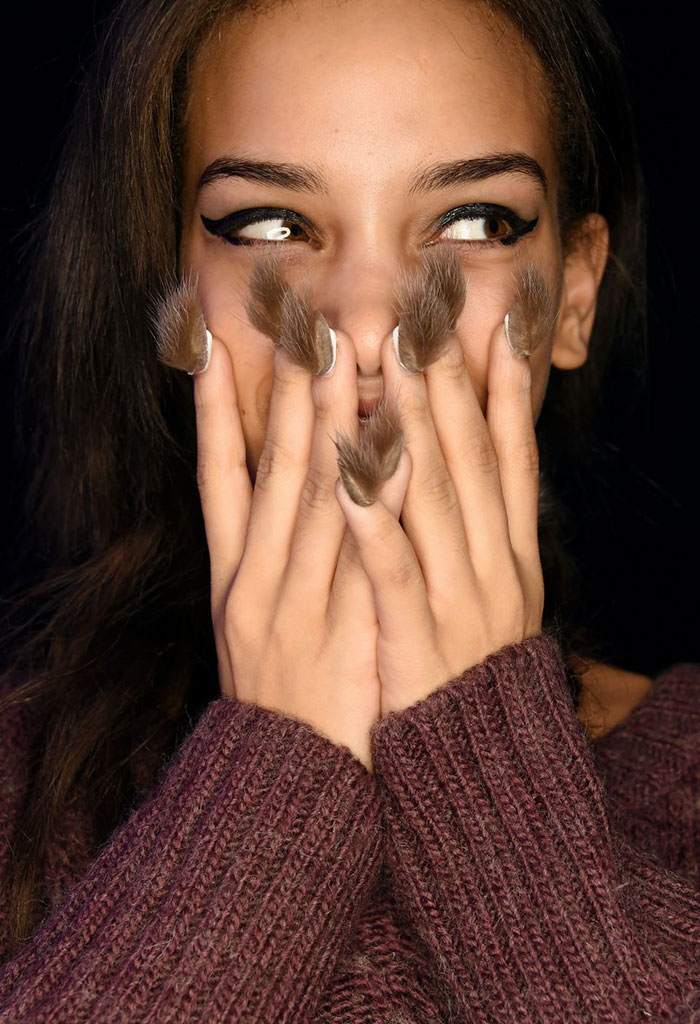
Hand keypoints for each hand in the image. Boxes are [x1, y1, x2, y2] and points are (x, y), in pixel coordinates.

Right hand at [193, 328, 408, 771]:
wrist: (291, 780)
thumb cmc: (279, 700)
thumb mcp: (249, 628)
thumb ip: (261, 561)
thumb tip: (293, 494)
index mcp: (230, 577)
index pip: (215, 477)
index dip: (209, 410)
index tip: (214, 347)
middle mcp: (256, 580)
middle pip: (270, 469)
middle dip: (285, 392)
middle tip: (300, 324)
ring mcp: (297, 603)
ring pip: (312, 495)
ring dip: (328, 422)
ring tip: (343, 357)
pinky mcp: (343, 628)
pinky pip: (362, 549)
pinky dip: (376, 493)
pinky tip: (393, 444)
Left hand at [336, 316, 544, 716]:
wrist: (477, 761)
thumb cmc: (475, 672)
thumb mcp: (498, 599)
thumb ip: (486, 536)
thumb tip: (471, 470)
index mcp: (512, 556)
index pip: (513, 461)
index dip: (509, 396)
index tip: (501, 333)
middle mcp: (493, 566)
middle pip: (471, 462)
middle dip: (447, 388)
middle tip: (425, 321)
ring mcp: (457, 599)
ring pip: (433, 498)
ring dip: (409, 428)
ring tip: (388, 367)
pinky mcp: (416, 634)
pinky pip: (393, 567)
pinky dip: (375, 515)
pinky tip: (352, 469)